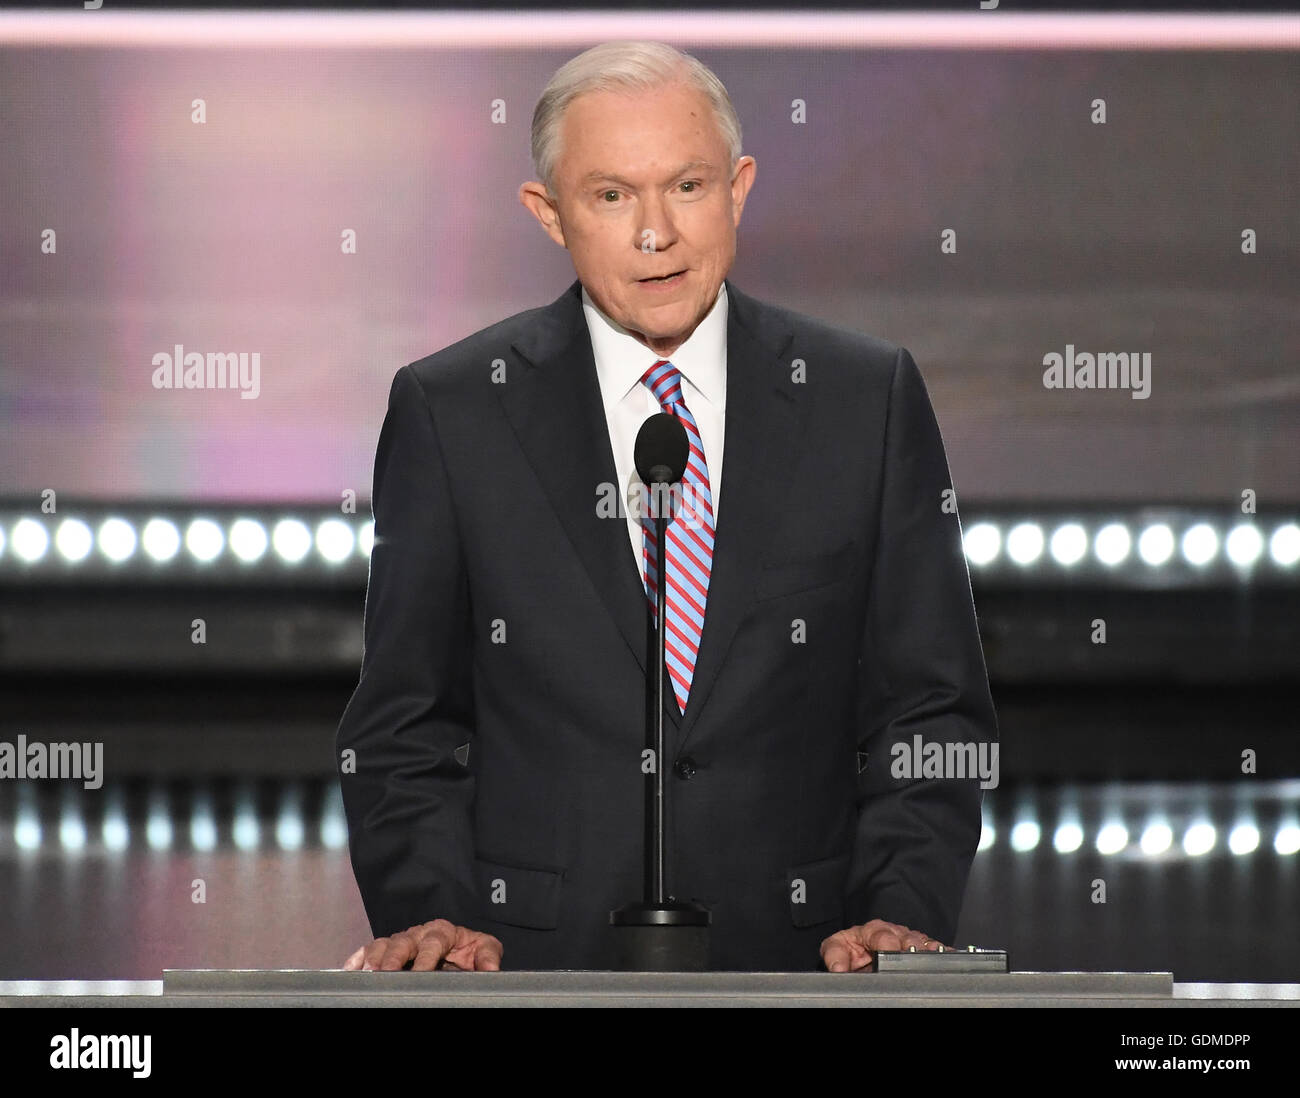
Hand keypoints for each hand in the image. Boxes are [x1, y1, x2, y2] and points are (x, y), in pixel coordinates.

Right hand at [343, 919, 503, 971]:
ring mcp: (399, 940)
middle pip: (401, 942)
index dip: (426, 958)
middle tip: (384, 973)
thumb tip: (491, 969)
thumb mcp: (483, 949)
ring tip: (365, 973)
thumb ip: (488, 956)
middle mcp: (417, 933)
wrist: (457, 948)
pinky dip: (357, 958)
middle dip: (392, 959)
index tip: (422, 973)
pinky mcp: (386, 949)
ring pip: (382, 944)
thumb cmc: (467, 948)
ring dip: (372, 958)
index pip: (432, 943)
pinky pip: (367, 950)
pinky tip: (350, 970)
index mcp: (442, 931)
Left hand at [820, 919, 950, 972]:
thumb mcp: (836, 948)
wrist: (861, 948)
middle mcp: (895, 932)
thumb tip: (838, 968)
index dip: (887, 946)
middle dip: (914, 947)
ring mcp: (910, 940)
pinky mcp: (922, 948)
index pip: (884, 937)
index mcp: (873, 930)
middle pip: (909, 939)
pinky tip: (948, 956)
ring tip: (935, 958)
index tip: (889, 954)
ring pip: (925, 943)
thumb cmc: (851, 947)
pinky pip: (935, 948)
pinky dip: (942, 952)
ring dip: (929, 950)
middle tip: (917, 957)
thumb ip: (835, 956)